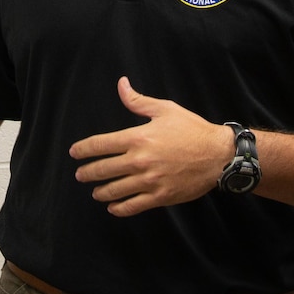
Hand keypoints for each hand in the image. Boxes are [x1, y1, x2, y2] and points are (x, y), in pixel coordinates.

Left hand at [69, 77, 228, 216]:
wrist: (219, 155)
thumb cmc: (193, 130)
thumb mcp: (165, 110)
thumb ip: (138, 101)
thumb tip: (121, 84)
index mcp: (138, 137)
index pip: (99, 145)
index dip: (83, 150)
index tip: (74, 153)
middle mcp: (140, 160)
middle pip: (102, 169)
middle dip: (87, 173)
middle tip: (80, 175)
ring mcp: (149, 180)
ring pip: (114, 190)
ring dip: (100, 192)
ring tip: (96, 191)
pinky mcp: (161, 196)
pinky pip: (133, 206)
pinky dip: (119, 208)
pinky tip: (113, 207)